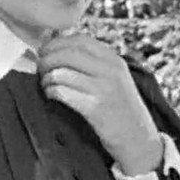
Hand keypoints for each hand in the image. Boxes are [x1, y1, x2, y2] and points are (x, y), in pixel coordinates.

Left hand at [36, 32, 162, 175]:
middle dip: (47, 59)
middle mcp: (110, 71)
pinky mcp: (95, 108)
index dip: (56, 42)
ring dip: (47, 78)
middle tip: (39, 68)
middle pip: (67, 53)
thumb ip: (93, 63)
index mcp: (114, 60)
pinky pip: (62, 92)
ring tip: (46, 84)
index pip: (79, 40)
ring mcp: (103, 89)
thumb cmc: (120, 108)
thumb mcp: (115, 78)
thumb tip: (57, 48)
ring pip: (61, 72)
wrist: (139, 139)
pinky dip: (51, 91)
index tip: (44, 50)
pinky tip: (51, 95)